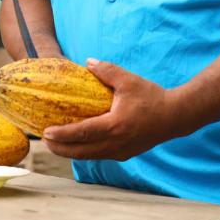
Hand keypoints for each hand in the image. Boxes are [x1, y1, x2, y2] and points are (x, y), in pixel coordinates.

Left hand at [41, 59, 195, 160]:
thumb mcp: (128, 80)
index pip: (82, 133)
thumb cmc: (151, 97)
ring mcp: (120, 151)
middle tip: (44, 141)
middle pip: (81, 151)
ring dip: (71, 152)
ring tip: (55, 145)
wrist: (175, 116)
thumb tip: (87, 63)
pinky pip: (99, 155)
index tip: (46, 132)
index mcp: (114, 126)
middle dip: (60, 149)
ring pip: (89, 156)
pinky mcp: (125, 154)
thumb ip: (106, 70)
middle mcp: (115, 143)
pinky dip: (85, 152)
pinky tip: (77, 145)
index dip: (62, 134)